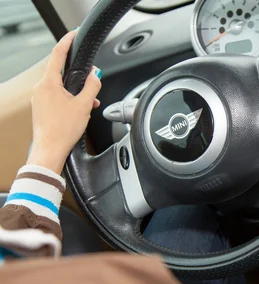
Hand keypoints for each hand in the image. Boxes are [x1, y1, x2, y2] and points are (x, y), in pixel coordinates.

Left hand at [27, 30, 101, 173]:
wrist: (50, 149)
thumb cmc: (63, 129)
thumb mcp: (84, 105)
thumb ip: (92, 86)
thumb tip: (95, 74)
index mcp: (49, 83)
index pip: (57, 55)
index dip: (67, 42)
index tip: (73, 34)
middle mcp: (40, 88)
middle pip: (60, 72)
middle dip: (78, 76)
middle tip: (91, 80)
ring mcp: (38, 98)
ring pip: (59, 86)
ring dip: (75, 91)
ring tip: (88, 104)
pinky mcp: (40, 107)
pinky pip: (55, 96)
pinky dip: (68, 99)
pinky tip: (79, 110)